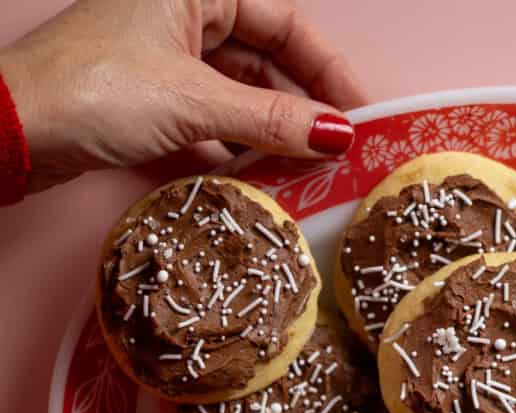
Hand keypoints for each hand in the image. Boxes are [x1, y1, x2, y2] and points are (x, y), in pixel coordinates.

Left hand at [0, 0, 367, 192]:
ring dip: (273, 129)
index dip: (327, 69)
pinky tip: (262, 172)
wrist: (8, 131)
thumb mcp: (196, 102)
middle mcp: (182, 13)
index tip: (359, 114)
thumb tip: (339, 136)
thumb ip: (274, 118)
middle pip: (266, 58)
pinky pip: (213, 114)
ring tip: (307, 168)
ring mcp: (163, 55)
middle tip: (338, 149)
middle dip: (303, 105)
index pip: (285, 23)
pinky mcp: (148, 95)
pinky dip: (238, 142)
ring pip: (241, 90)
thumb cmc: (94, 91)